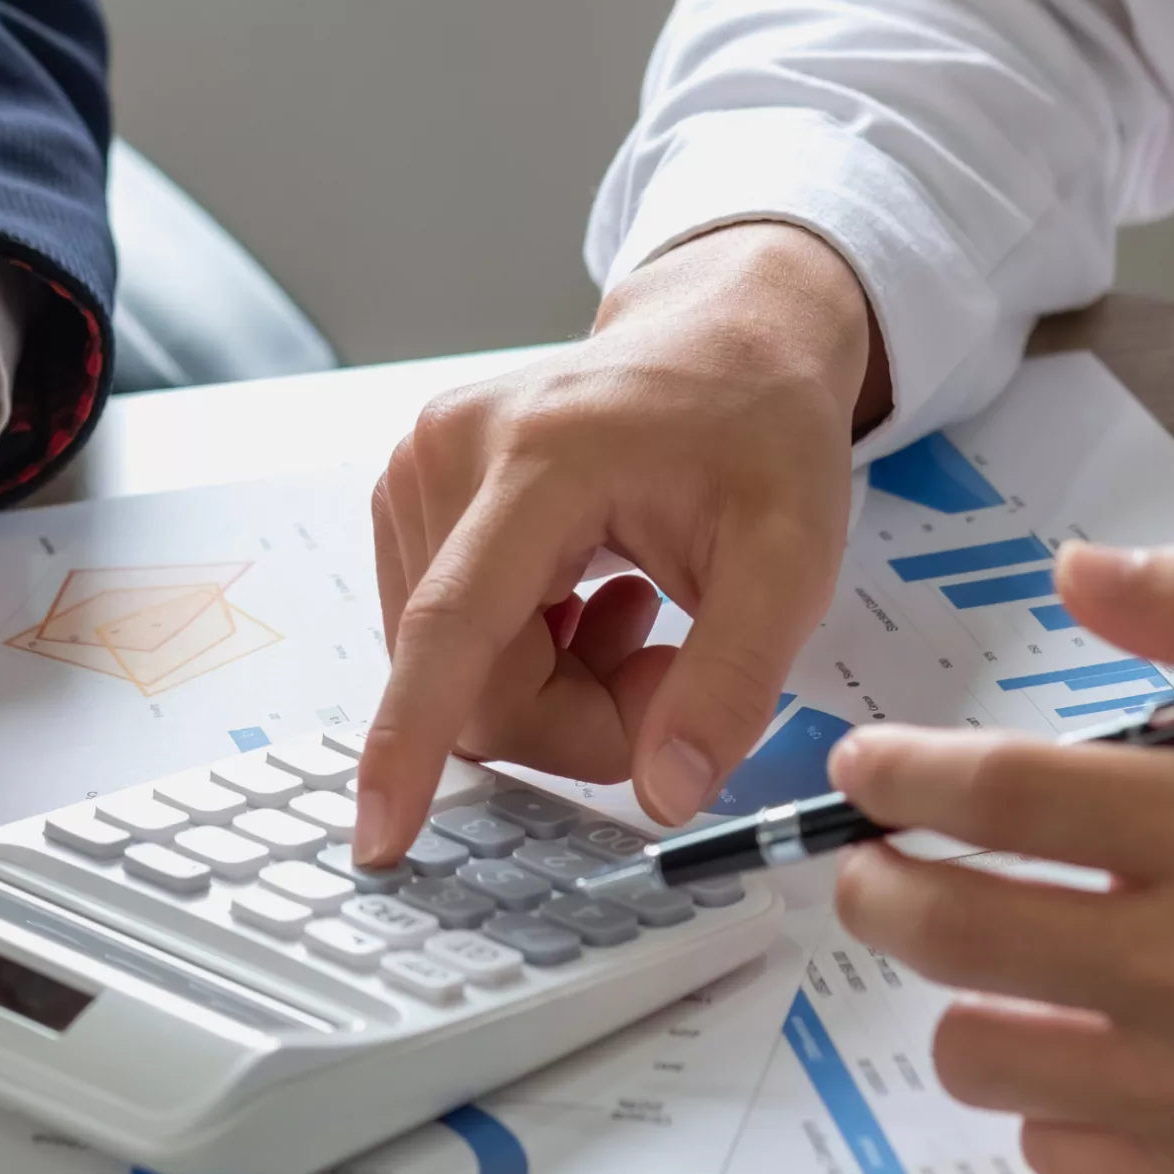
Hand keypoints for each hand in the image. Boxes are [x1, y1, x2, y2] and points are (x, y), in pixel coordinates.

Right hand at [353, 221, 888, 861]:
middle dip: (572, 716)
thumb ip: (731, 681)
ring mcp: (414, 474)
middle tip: (668, 668)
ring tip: (634, 616)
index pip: (452, 625)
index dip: (411, 742)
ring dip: (550, 687)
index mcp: (539, 461)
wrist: (720, 337)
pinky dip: (522, 654)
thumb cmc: (758, 428)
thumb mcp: (794, 556)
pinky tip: (586, 599)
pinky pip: (446, 640)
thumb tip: (666, 794)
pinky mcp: (407, 495)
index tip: (378, 835)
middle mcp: (446, 458)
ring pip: (454, 673)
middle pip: (468, 678)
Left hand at [832, 541, 1173, 1173]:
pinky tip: (1100, 1054)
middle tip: (874, 866)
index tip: (863, 769)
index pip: (999, 794)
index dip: (901, 775)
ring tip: (998, 966)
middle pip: (951, 932)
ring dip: (966, 1003)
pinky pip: (1063, 1153)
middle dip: (878, 889)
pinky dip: (1056, 1105)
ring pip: (982, 1055)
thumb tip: (1076, 571)